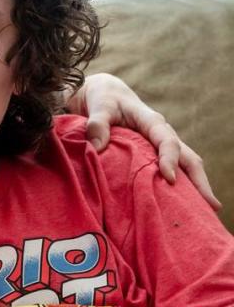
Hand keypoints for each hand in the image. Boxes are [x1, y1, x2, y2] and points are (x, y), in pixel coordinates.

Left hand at [67, 73, 220, 210]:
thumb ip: (97, 125)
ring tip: (205, 211)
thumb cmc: (105, 100)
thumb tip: (96, 147)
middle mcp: (164, 134)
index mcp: (152, 122)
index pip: (167, 142)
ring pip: (186, 165)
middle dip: (200, 181)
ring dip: (196, 187)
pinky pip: (176, 170)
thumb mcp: (99, 107)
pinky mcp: (157, 154)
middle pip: (188, 158)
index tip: (169, 179)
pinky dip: (181, 186)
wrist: (107, 95)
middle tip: (209, 205)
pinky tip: (183, 204)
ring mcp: (163, 145)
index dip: (169, 160)